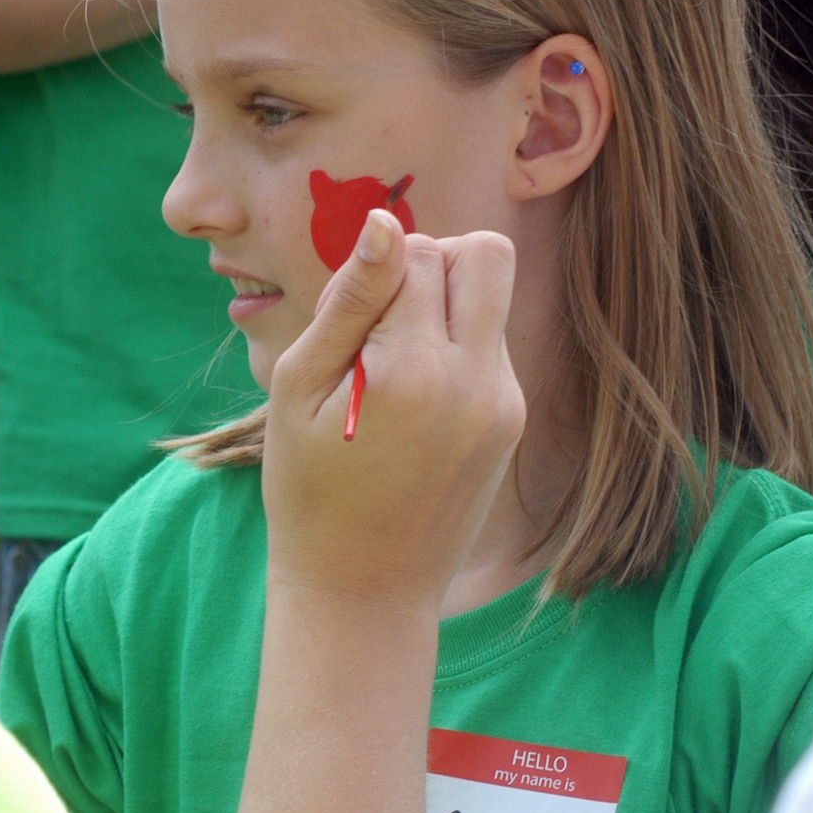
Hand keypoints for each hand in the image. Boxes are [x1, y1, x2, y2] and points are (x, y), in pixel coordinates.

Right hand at [260, 210, 523, 612]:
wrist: (362, 591)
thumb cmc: (309, 488)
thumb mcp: (300, 387)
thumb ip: (348, 300)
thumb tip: (384, 222)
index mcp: (415, 369)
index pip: (419, 252)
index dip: (375, 270)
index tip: (347, 325)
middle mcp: (476, 380)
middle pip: (487, 254)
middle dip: (435, 263)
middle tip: (383, 318)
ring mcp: (504, 403)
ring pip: (493, 296)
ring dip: (445, 308)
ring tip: (391, 370)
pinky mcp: (512, 422)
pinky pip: (491, 345)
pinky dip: (454, 350)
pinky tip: (411, 404)